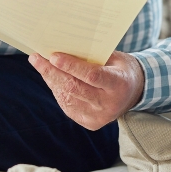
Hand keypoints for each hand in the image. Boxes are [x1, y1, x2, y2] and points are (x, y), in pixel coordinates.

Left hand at [29, 51, 145, 129]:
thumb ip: (92, 56)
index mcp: (119, 84)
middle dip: (52, 72)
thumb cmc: (120, 69)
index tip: (53, 56)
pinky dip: (57, 91)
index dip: (72, 66)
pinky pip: (68, 106)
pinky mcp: (90, 123)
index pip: (92, 76)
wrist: (134, 93)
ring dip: (51, 80)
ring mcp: (99, 116)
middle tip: (36, 58)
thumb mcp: (114, 58)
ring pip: (67, 97)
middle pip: (74, 88)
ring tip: (40, 65)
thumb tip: (62, 48)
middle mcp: (109, 104)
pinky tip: (52, 79)